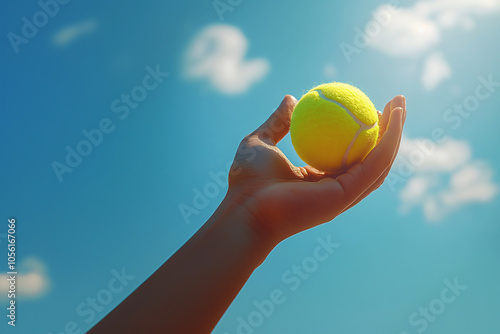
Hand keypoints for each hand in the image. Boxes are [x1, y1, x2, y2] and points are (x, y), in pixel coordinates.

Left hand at [226, 95, 405, 244]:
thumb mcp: (261, 141)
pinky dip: (388, 142)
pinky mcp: (347, 195)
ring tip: (401, 105)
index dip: (362, 130)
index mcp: (318, 179)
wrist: (243, 211)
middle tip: (395, 102)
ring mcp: (344, 194)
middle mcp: (336, 188)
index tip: (366, 104)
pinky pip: (374, 165)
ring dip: (395, 133)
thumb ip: (278, 122)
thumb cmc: (247, 181)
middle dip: (387, 131)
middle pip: (370, 157)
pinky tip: (394, 118)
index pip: (349, 152)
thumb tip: (291, 99)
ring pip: (380, 161)